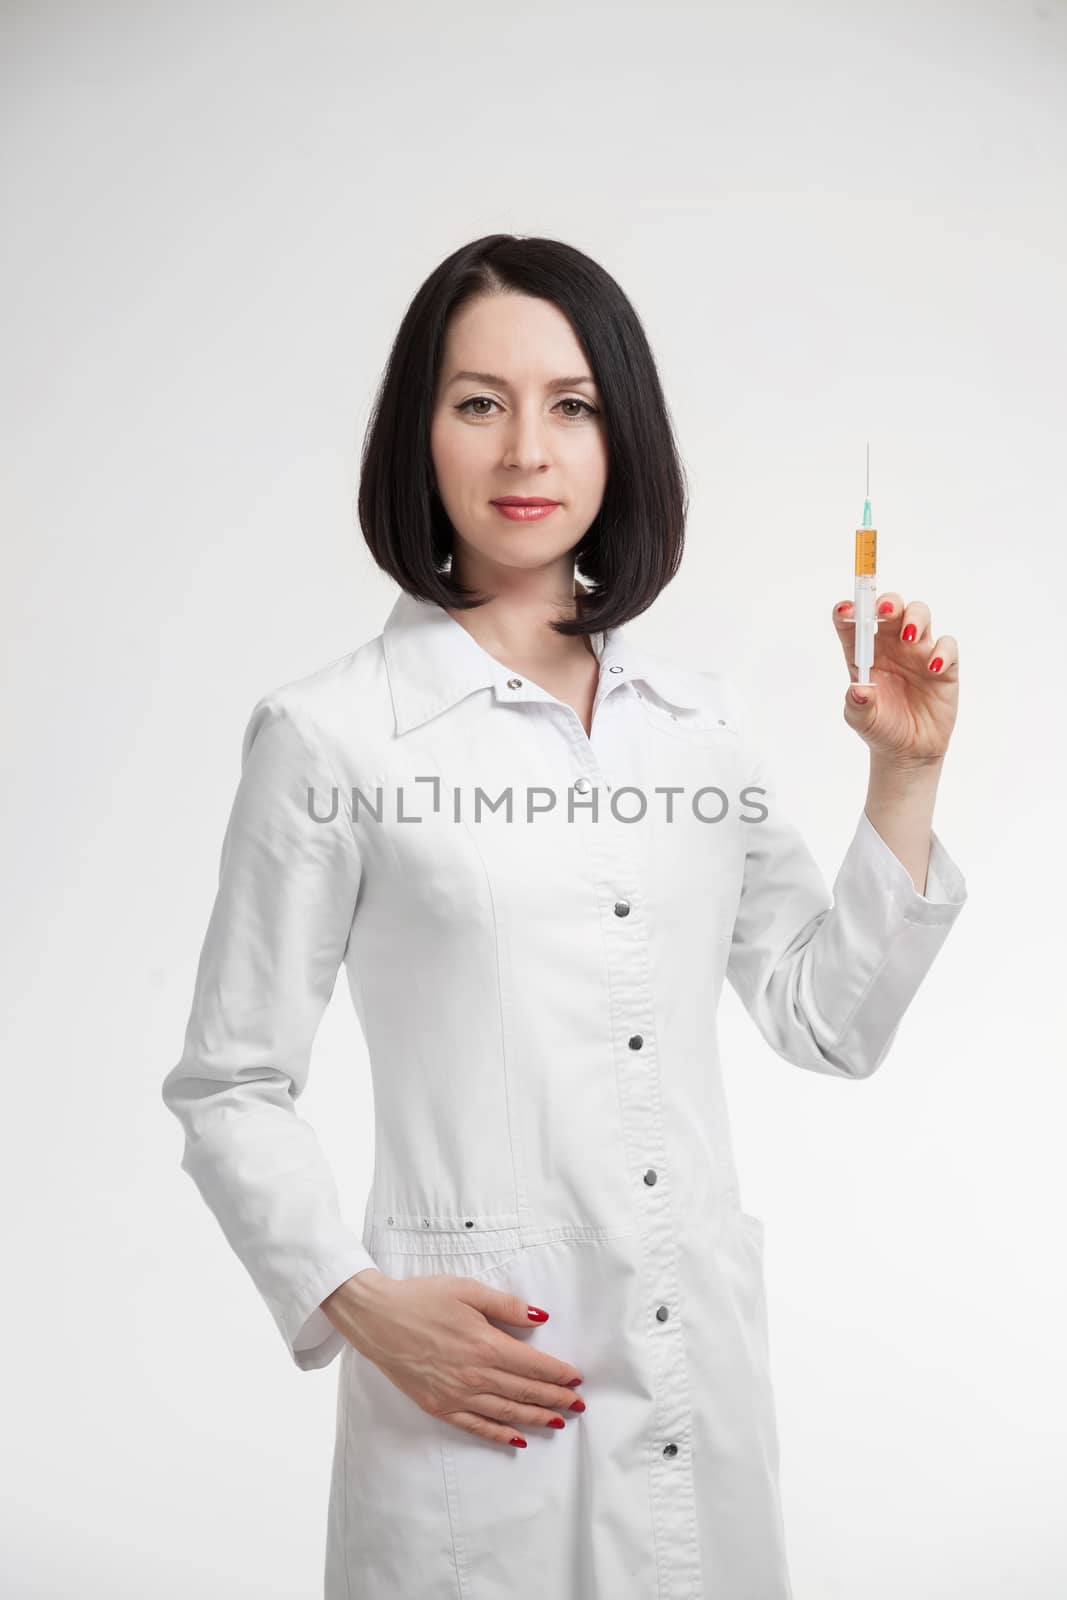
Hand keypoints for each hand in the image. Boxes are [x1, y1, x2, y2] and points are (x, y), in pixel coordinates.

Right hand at [320, 1268, 584, 1447]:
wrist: (378, 1318)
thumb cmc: (422, 1298)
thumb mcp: (467, 1290)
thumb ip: (506, 1306)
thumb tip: (540, 1317)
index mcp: (485, 1345)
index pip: (533, 1365)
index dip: (557, 1374)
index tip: (576, 1379)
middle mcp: (475, 1376)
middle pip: (524, 1392)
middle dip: (555, 1399)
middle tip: (578, 1405)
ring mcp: (456, 1395)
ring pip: (506, 1412)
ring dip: (535, 1418)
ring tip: (559, 1422)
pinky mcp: (439, 1407)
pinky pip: (476, 1426)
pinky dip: (499, 1435)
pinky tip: (517, 1439)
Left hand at [832, 592, 958, 764]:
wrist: (910, 750)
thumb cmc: (881, 728)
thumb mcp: (861, 720)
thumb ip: (857, 705)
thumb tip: (860, 691)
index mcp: (864, 653)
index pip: (853, 623)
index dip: (848, 611)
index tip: (846, 609)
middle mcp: (890, 645)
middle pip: (891, 608)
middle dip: (887, 603)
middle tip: (884, 611)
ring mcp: (918, 651)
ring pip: (920, 615)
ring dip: (915, 618)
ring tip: (909, 637)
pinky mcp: (944, 664)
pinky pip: (947, 646)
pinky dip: (942, 651)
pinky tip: (933, 668)